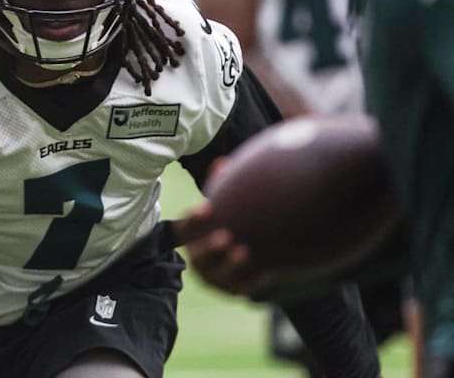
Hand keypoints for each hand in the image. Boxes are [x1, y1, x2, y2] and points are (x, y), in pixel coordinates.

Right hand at [172, 158, 275, 296]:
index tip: (206, 207)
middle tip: (225, 235)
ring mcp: (215, 279)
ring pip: (219, 276)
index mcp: (193, 239)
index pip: (184, 230)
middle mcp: (199, 261)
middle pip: (199, 257)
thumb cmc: (231, 221)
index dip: (192, 220)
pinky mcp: (234, 291)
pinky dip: (254, 280)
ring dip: (230, 266)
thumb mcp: (225, 205)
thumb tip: (222, 163)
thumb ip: (222, 187)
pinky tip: (269, 271)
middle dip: (209, 248)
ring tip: (244, 251)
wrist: (244, 254)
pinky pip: (244, 288)